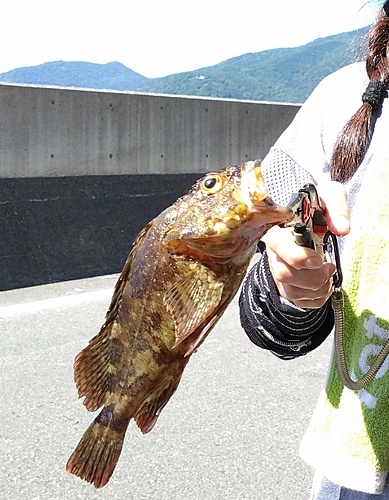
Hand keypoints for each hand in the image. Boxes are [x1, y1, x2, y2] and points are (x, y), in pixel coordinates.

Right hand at [262, 181, 349, 308]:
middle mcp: (274, 253)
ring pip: (291, 291)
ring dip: (317, 289)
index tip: (318, 258)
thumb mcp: (328, 195)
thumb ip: (336, 207)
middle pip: (284, 275)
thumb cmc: (316, 207)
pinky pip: (299, 301)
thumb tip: (342, 229)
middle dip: (312, 278)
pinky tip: (324, 285)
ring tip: (329, 276)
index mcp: (278, 231)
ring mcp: (278, 271)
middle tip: (328, 267)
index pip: (278, 247)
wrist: (310, 218)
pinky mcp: (287, 285)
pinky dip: (317, 299)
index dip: (298, 257)